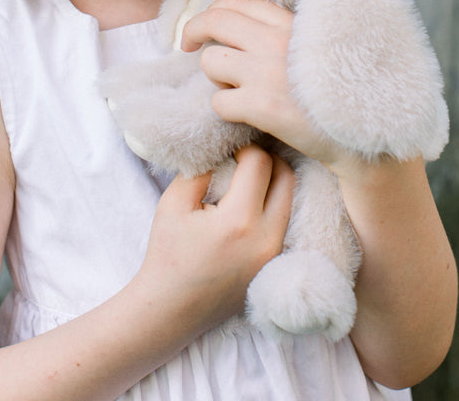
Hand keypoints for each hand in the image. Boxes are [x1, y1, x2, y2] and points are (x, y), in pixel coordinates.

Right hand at [137, 145, 294, 330]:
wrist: (171, 309)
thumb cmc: (168, 254)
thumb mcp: (174, 202)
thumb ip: (202, 168)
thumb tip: (225, 148)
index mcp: (239, 221)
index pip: (260, 163)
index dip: (244, 148)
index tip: (228, 151)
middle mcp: (266, 238)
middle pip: (286, 176)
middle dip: (265, 159)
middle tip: (241, 159)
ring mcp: (275, 254)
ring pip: (290, 198)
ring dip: (271, 181)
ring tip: (245, 179)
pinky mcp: (275, 264)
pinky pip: (284, 221)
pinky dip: (272, 204)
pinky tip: (249, 203)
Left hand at [181, 0, 341, 165]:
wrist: (361, 135)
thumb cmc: (335, 93)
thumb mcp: (315, 45)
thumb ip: (283, 31)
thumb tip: (238, 21)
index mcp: (290, 23)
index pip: (237, 1)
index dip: (213, 10)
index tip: (206, 26)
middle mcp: (276, 41)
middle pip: (214, 21)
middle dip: (193, 31)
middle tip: (186, 45)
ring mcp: (266, 72)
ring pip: (210, 62)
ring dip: (216, 77)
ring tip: (237, 89)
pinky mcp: (261, 106)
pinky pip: (218, 101)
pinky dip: (227, 109)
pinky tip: (246, 115)